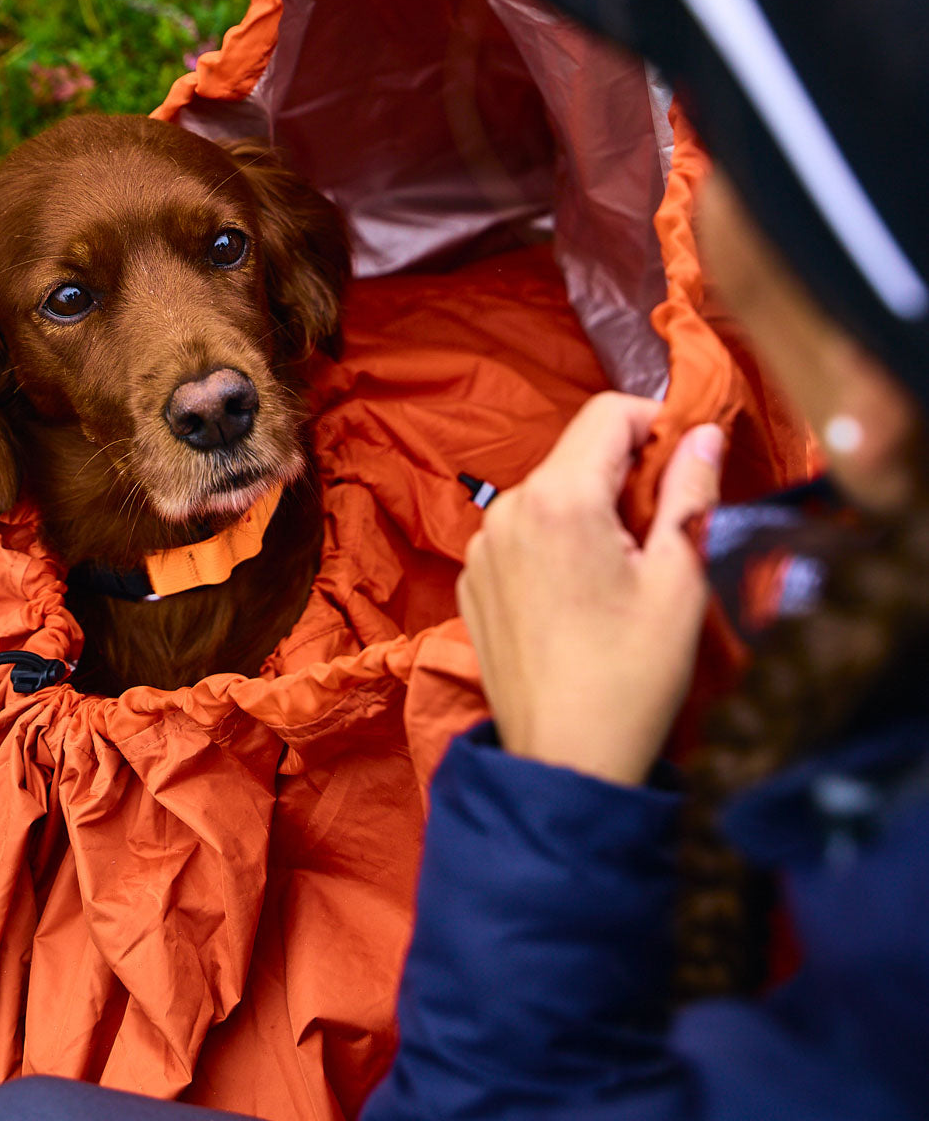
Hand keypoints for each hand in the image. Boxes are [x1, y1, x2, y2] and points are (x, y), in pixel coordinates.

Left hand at [456, 392, 723, 785]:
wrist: (566, 762)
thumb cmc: (632, 676)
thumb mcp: (679, 578)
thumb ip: (690, 491)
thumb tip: (703, 434)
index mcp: (558, 498)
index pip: (609, 413)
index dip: (656, 426)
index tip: (685, 465)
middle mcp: (506, 509)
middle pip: (577, 454)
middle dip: (625, 475)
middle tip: (662, 534)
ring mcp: (482, 547)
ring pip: (549, 494)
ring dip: (590, 511)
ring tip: (621, 575)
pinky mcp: (472, 582)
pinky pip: (522, 535)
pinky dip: (555, 545)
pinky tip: (581, 599)